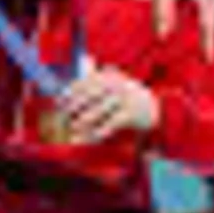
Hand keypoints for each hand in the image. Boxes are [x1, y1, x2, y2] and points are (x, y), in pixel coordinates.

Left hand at [42, 63, 160, 148]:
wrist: (154, 107)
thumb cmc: (125, 97)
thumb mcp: (110, 84)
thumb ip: (91, 82)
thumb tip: (64, 89)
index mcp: (109, 76)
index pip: (85, 82)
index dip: (71, 92)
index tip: (59, 101)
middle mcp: (116, 85)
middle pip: (91, 95)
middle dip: (76, 105)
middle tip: (65, 116)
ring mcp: (125, 98)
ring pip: (100, 110)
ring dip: (85, 119)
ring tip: (74, 126)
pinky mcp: (131, 113)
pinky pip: (113, 122)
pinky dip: (102, 129)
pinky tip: (93, 136)